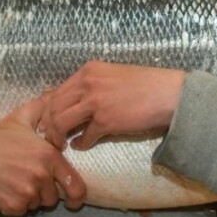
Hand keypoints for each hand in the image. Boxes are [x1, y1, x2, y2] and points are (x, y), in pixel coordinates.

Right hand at [0, 99, 86, 215]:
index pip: (75, 185)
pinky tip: (4, 189)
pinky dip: (14, 205)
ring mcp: (27, 192)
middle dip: (44, 192)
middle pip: (53, 198)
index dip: (77, 196)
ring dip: (29, 198)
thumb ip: (42, 107)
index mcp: (48, 156)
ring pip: (37, 205)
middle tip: (28, 179)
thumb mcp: (21, 118)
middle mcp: (41, 175)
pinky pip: (20, 212)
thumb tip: (54, 92)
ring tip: (14, 181)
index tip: (74, 201)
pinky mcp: (12, 205)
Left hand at [40, 61, 184, 150]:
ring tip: (61, 144)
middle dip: (48, 125)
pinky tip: (81, 146)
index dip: (48, 109)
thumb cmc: (144, 84)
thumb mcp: (112, 75)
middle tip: (50, 137)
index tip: (48, 121)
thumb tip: (73, 102)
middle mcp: (87, 83)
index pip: (56, 91)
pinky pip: (84, 136)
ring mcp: (95, 102)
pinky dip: (80, 144)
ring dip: (58, 136)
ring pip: (61, 122)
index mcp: (88, 70)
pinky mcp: (105, 120)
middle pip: (53, 107)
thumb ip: (91, 85)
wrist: (168, 94)